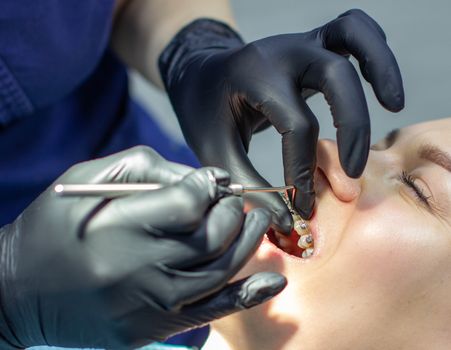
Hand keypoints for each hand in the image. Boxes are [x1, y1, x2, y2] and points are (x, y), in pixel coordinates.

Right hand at [0, 146, 285, 348]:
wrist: (19, 292)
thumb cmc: (53, 226)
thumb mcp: (88, 179)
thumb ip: (150, 169)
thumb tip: (205, 178)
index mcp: (119, 225)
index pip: (191, 202)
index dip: (208, 185)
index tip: (209, 181)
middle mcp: (140, 268)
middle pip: (213, 235)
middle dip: (233, 210)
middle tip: (234, 200)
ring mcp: (151, 304)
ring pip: (222, 270)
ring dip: (247, 241)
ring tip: (254, 221)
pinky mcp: (153, 328)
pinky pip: (213, 311)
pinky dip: (249, 294)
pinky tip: (274, 279)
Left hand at [160, 9, 403, 226]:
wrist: (200, 77)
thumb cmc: (206, 113)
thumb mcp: (215, 149)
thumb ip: (247, 184)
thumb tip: (286, 221)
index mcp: (256, 76)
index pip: (296, 125)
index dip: (303, 170)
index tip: (302, 204)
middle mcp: (283, 52)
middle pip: (336, 76)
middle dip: (353, 126)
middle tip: (354, 170)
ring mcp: (301, 42)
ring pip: (354, 34)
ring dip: (381, 66)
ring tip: (395, 105)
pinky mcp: (313, 44)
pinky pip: (354, 32)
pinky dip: (373, 52)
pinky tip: (380, 87)